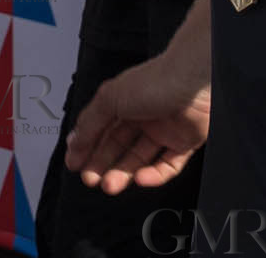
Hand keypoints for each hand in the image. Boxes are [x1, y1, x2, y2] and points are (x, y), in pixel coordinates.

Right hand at [65, 50, 209, 194]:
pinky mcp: (183, 144)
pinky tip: (140, 179)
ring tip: (110, 184)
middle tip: (91, 178)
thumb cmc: (154, 81)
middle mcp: (141, 116)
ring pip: (140, 159)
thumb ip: (90, 122)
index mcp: (122, 101)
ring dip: (124, 173)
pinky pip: (167, 166)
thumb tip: (73, 141)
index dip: (87, 147)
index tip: (75, 164)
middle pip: (118, 147)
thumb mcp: (110, 99)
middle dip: (103, 164)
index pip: (100, 129)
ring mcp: (163, 131)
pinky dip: (154, 176)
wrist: (192, 84)